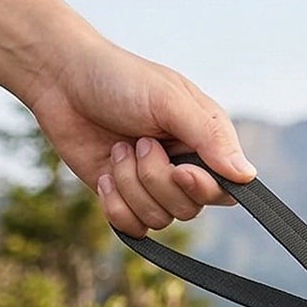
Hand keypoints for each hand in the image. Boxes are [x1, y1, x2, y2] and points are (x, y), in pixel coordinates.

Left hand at [21, 31, 254, 234]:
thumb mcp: (169, 99)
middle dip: (156, 179)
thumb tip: (247, 176)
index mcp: (204, 145)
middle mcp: (183, 170)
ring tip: (117, 149)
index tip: (182, 170)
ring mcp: (153, 188)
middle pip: (188, 209)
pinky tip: (104, 175)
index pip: (224, 191)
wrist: (59, 78)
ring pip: (159, 219)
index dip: (202, 189)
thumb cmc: (118, 78)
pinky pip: (133, 228)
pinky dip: (115, 205)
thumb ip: (210, 138)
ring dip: (130, 184)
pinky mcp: (125, 199)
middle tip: (138, 142)